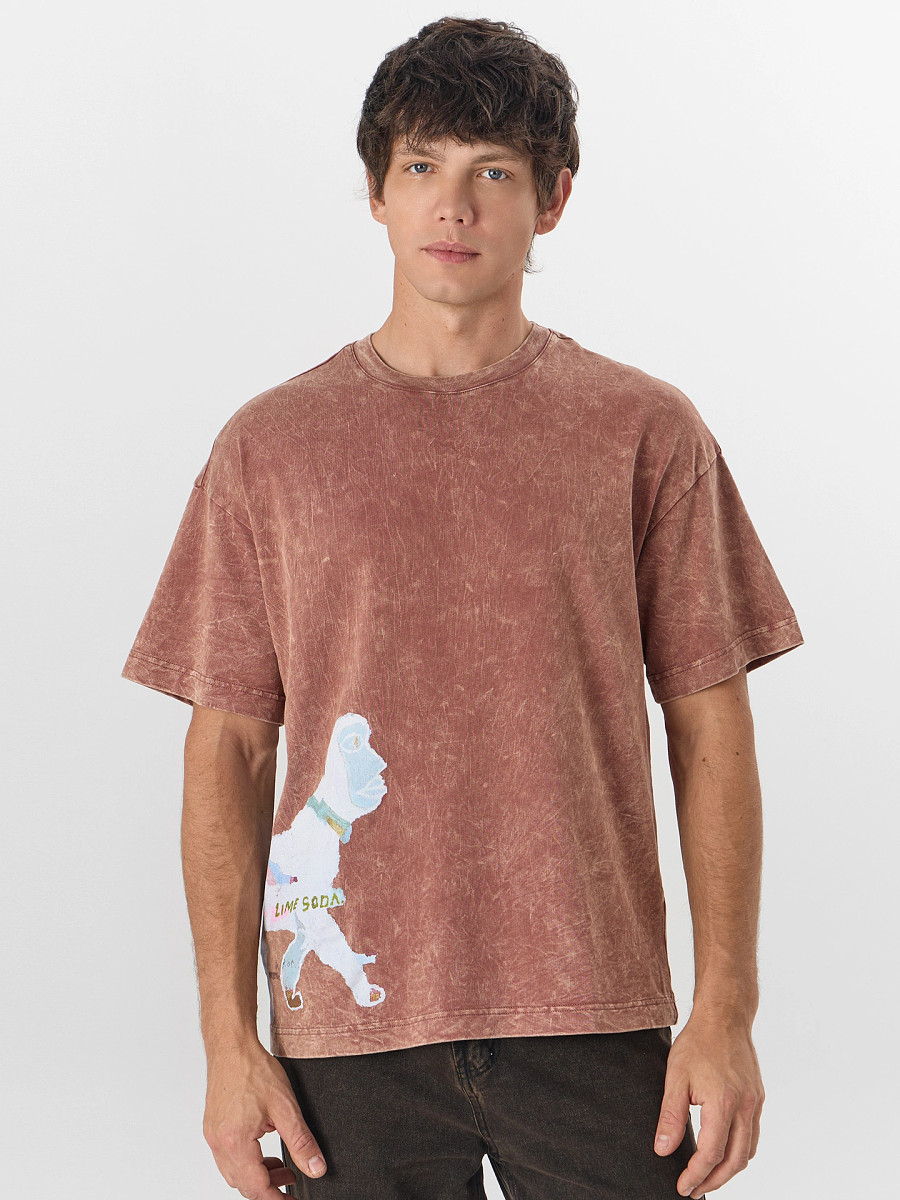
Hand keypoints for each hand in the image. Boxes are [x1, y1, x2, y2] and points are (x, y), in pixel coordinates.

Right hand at [203, 1039, 327, 1197]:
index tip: (292, 1198)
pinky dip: (247, 1160)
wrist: (232, 1046)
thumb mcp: (286, 1107)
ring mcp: (213, 1136)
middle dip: (269, 1187)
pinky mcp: (213, 1128)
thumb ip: (301, 1141)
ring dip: (257, 1175)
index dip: (276, 1198)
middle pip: (243, 1184)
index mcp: (236, 1143)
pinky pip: (228, 1157)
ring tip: (281, 1164)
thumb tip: (316, 1168)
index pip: (256, 1188)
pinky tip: (263, 1147)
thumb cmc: (253, 1070)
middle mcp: (220, 1144)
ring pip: (234, 1173)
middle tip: (292, 1179)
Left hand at [653, 1013, 763, 1197]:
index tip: (683, 1187)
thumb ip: (670, 1116)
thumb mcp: (675, 1077)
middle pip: (735, 1161)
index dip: (696, 1175)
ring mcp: (755, 1103)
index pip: (712, 1154)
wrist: (724, 1017)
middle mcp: (745, 1107)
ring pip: (747, 1151)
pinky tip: (724, 1151)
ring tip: (707, 1176)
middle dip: (714, 1181)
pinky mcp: (758, 1097)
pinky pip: (753, 1135)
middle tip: (694, 1189)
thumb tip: (663, 1150)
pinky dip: (740, 1151)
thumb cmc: (698, 1043)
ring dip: (729, 1170)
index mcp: (723, 1103)